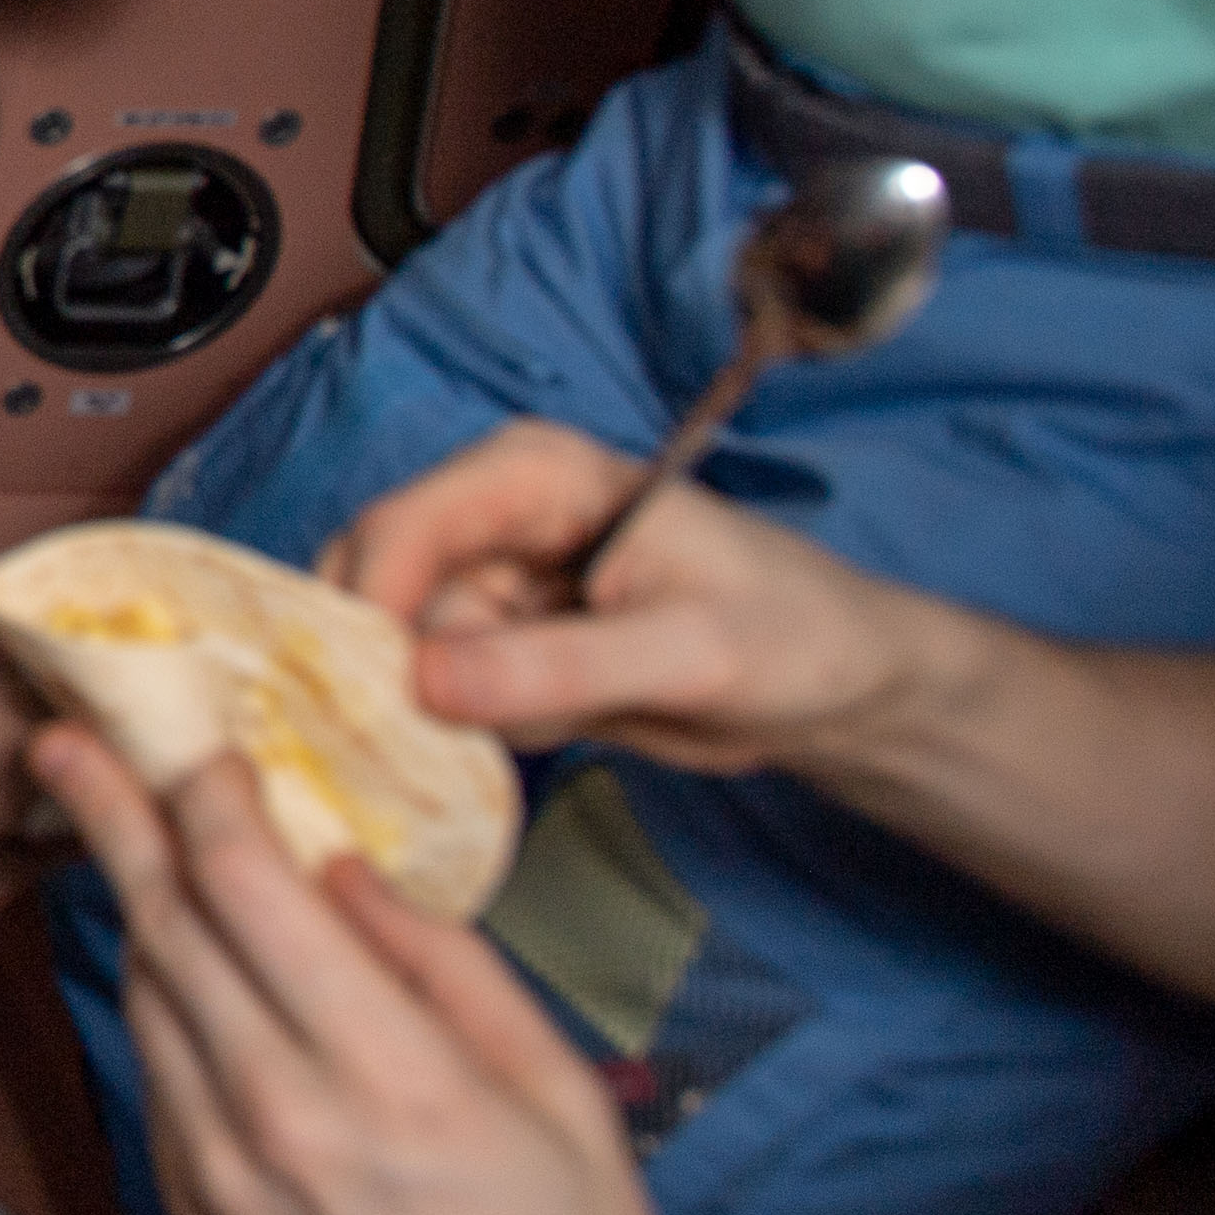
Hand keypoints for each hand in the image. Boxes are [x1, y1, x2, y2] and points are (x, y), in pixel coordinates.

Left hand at [26, 730, 731, 1214]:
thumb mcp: (558, 1098)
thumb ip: (445, 968)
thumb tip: (349, 871)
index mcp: (385, 1077)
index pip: (249, 889)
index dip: (208, 795)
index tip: (204, 741)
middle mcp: (278, 1118)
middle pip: (168, 925)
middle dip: (116, 817)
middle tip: (73, 740)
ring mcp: (223, 1173)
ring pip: (148, 993)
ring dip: (131, 899)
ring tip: (118, 823)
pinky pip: (159, 1069)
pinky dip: (161, 994)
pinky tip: (179, 954)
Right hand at [326, 417, 939, 779]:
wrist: (842, 689)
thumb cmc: (794, 638)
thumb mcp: (690, 654)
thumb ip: (560, 665)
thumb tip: (424, 682)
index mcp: (531, 474)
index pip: (401, 526)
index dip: (372, 612)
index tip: (382, 706)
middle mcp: (491, 518)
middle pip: (377, 590)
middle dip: (401, 672)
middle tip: (456, 740)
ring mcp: (491, 584)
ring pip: (402, 656)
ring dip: (447, 713)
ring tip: (554, 727)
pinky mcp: (498, 647)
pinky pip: (438, 697)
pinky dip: (471, 733)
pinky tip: (553, 733)